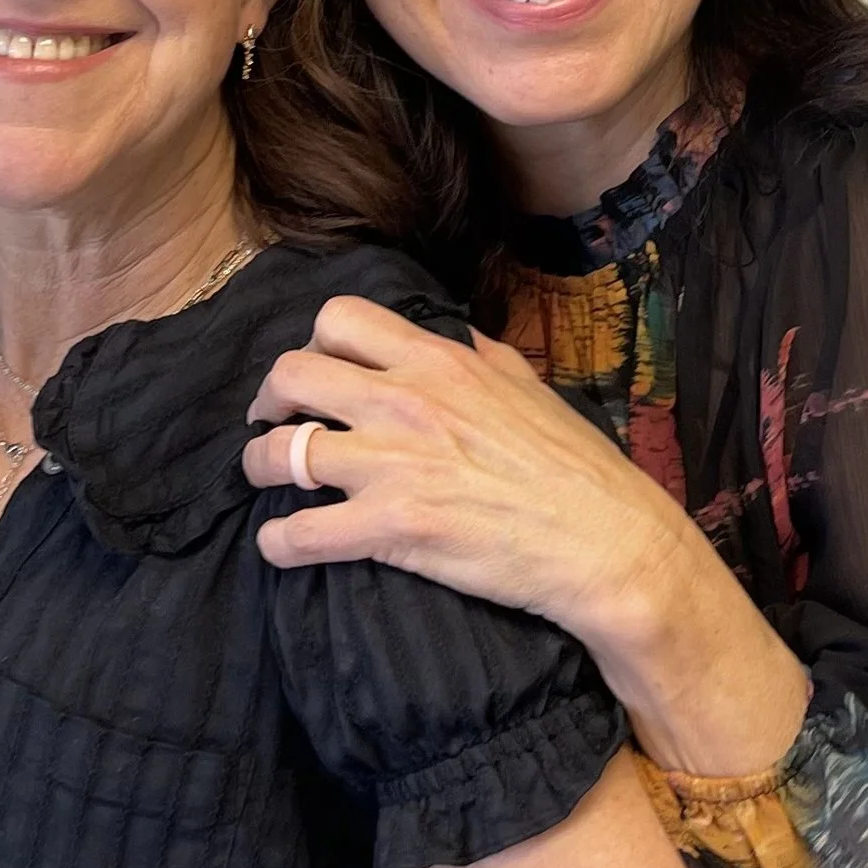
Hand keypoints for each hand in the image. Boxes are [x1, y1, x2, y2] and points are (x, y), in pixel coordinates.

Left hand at [243, 295, 808, 774]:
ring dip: (259, 468)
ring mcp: (393, 464)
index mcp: (440, 361)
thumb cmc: (578, 471)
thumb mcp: (530, 389)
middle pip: (292, 374)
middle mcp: (406, 401)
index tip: (311, 377)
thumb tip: (459, 339)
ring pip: (280, 452)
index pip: (340, 320)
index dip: (311, 346)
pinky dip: (278, 543)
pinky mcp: (390, 528)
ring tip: (265, 483)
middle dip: (270, 401)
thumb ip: (483, 359)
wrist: (608, 542)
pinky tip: (281, 548)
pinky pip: (297, 533)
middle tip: (274, 426)